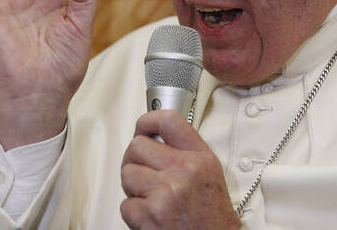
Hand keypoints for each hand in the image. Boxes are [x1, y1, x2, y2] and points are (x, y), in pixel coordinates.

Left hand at [120, 111, 239, 229]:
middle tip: (143, 168)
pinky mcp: (148, 215)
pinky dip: (134, 211)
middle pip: (137, 146)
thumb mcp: (210, 172)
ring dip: (134, 186)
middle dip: (135, 159)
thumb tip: (155, 137)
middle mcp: (182, 171)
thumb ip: (185, 151)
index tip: (143, 126)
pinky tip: (150, 213)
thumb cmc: (212, 214)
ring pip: (127, 174)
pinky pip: (125, 204)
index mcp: (199, 157)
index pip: (169, 121)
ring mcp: (164, 193)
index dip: (148, 120)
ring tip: (150, 195)